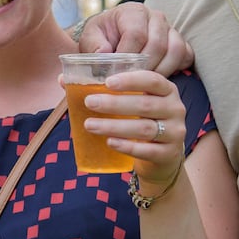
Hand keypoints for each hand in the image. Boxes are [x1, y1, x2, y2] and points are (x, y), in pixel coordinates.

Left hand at [77, 2, 194, 75]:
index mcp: (133, 11)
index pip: (136, 34)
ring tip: (144, 86)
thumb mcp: (89, 38)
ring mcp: (170, 29)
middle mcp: (155, 17)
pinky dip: (175, 69)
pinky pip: (186, 55)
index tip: (116, 74)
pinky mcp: (179, 41)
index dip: (127, 57)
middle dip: (143, 68)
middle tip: (130, 84)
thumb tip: (104, 53)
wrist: (112, 36)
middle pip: (158, 44)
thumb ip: (93, 45)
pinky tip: (159, 80)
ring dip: (161, 71)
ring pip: (175, 50)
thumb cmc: (101, 37)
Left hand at [79, 69, 186, 189]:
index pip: (151, 79)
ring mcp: (175, 132)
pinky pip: (147, 150)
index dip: (130, 80)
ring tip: (89, 125)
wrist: (161, 158)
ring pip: (143, 129)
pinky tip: (109, 142)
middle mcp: (175, 109)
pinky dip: (127, 146)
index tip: (107, 82)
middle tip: (89, 102)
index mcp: (166, 90)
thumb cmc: (140, 122)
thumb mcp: (129, 104)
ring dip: (114, 126)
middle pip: (144, 104)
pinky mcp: (169, 154)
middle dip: (114, 103)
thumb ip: (103, 90)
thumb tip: (63, 79)